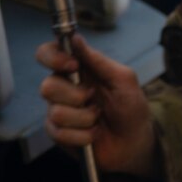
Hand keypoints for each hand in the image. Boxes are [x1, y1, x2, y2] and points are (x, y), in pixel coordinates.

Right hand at [36, 35, 158, 177]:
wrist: (134, 143)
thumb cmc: (131, 108)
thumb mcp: (123, 79)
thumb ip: (98, 60)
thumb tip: (76, 38)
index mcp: (76, 69)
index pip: (47, 54)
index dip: (53, 58)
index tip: (73, 66)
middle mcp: (63, 88)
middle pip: (47, 86)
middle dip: (76, 96)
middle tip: (95, 99)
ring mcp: (58, 110)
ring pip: (55, 112)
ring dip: (84, 118)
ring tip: (98, 119)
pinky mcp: (58, 133)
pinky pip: (59, 133)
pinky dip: (82, 136)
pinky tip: (93, 134)